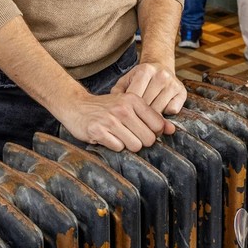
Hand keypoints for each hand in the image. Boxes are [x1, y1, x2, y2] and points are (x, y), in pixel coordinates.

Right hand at [54, 89, 172, 152]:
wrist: (76, 106)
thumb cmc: (106, 108)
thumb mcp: (128, 105)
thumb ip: (151, 117)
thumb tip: (171, 130)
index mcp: (133, 99)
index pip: (158, 125)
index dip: (152, 132)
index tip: (141, 130)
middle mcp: (123, 108)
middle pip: (148, 139)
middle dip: (141, 141)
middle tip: (128, 135)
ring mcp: (110, 120)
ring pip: (135, 146)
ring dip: (127, 145)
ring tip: (117, 135)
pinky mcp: (98, 131)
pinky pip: (118, 148)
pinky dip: (114, 146)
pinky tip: (107, 137)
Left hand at [110, 60, 188, 118]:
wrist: (160, 66)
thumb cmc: (140, 78)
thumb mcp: (126, 80)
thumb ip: (117, 92)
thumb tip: (114, 108)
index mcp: (145, 70)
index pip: (135, 97)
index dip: (130, 109)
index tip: (126, 118)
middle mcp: (161, 75)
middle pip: (148, 105)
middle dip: (140, 115)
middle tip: (136, 122)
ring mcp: (172, 83)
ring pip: (160, 109)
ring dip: (152, 117)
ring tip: (146, 118)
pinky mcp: (182, 91)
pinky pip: (173, 110)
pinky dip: (167, 114)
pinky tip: (161, 111)